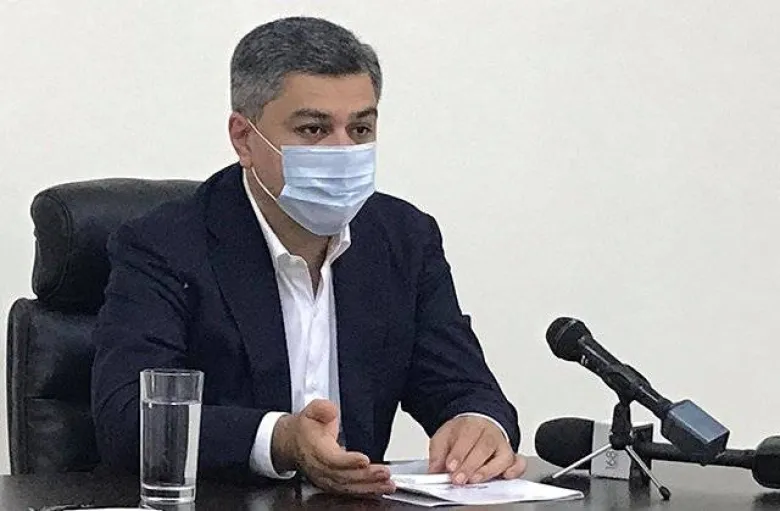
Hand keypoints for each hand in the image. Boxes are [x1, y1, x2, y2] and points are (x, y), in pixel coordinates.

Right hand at [272, 399, 394, 494]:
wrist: (291, 444)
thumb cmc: (304, 430)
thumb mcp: (310, 411)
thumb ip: (321, 408)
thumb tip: (330, 410)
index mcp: (315, 450)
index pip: (332, 459)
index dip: (348, 461)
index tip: (364, 459)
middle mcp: (320, 468)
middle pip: (344, 476)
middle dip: (366, 476)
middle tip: (384, 473)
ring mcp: (325, 479)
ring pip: (348, 487)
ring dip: (369, 487)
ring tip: (387, 484)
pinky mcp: (332, 485)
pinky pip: (349, 491)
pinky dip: (366, 492)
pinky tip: (380, 490)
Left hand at [428, 416, 526, 483]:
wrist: (477, 424)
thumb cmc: (461, 433)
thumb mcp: (444, 437)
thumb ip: (438, 454)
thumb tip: (434, 471)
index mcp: (472, 425)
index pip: (467, 436)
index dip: (459, 453)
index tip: (450, 466)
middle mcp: (490, 433)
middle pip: (484, 447)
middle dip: (470, 465)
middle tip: (459, 478)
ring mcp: (502, 445)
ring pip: (502, 456)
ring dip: (489, 470)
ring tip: (475, 479)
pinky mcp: (511, 457)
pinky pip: (518, 462)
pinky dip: (515, 470)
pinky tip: (506, 476)